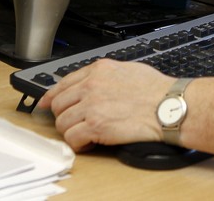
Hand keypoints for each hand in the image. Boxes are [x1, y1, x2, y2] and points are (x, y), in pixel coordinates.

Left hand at [36, 59, 173, 151]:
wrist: (167, 106)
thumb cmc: (156, 90)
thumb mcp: (129, 69)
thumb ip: (107, 75)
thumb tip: (96, 82)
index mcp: (99, 70)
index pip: (64, 82)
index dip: (51, 95)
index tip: (46, 103)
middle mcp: (91, 85)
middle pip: (58, 103)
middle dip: (64, 116)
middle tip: (76, 123)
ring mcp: (91, 105)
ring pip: (62, 122)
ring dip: (72, 131)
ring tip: (86, 134)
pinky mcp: (94, 126)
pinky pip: (72, 138)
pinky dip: (79, 143)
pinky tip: (90, 142)